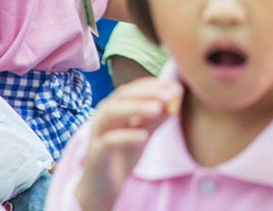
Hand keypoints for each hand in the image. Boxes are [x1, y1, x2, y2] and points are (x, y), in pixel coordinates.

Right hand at [75, 78, 183, 210]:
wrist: (102, 185)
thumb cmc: (122, 153)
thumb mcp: (144, 132)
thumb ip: (157, 116)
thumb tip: (176, 96)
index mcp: (116, 106)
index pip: (134, 88)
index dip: (155, 85)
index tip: (176, 87)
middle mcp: (104, 114)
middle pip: (123, 95)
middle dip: (147, 93)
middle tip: (170, 95)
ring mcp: (98, 132)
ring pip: (113, 112)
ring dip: (136, 108)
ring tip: (157, 109)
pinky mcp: (96, 152)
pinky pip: (109, 140)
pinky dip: (126, 136)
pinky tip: (143, 136)